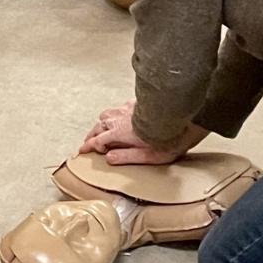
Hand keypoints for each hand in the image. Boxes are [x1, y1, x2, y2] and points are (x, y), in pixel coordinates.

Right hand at [78, 100, 208, 164]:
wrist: (179, 118)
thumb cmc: (166, 139)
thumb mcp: (146, 156)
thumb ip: (126, 157)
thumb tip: (109, 159)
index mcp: (118, 133)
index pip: (97, 140)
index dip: (89, 146)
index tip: (83, 150)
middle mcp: (118, 119)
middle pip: (98, 126)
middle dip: (92, 135)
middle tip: (89, 142)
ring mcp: (127, 109)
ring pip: (107, 114)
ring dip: (102, 123)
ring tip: (103, 129)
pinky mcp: (137, 103)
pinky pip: (121, 107)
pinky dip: (117, 113)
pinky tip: (122, 115)